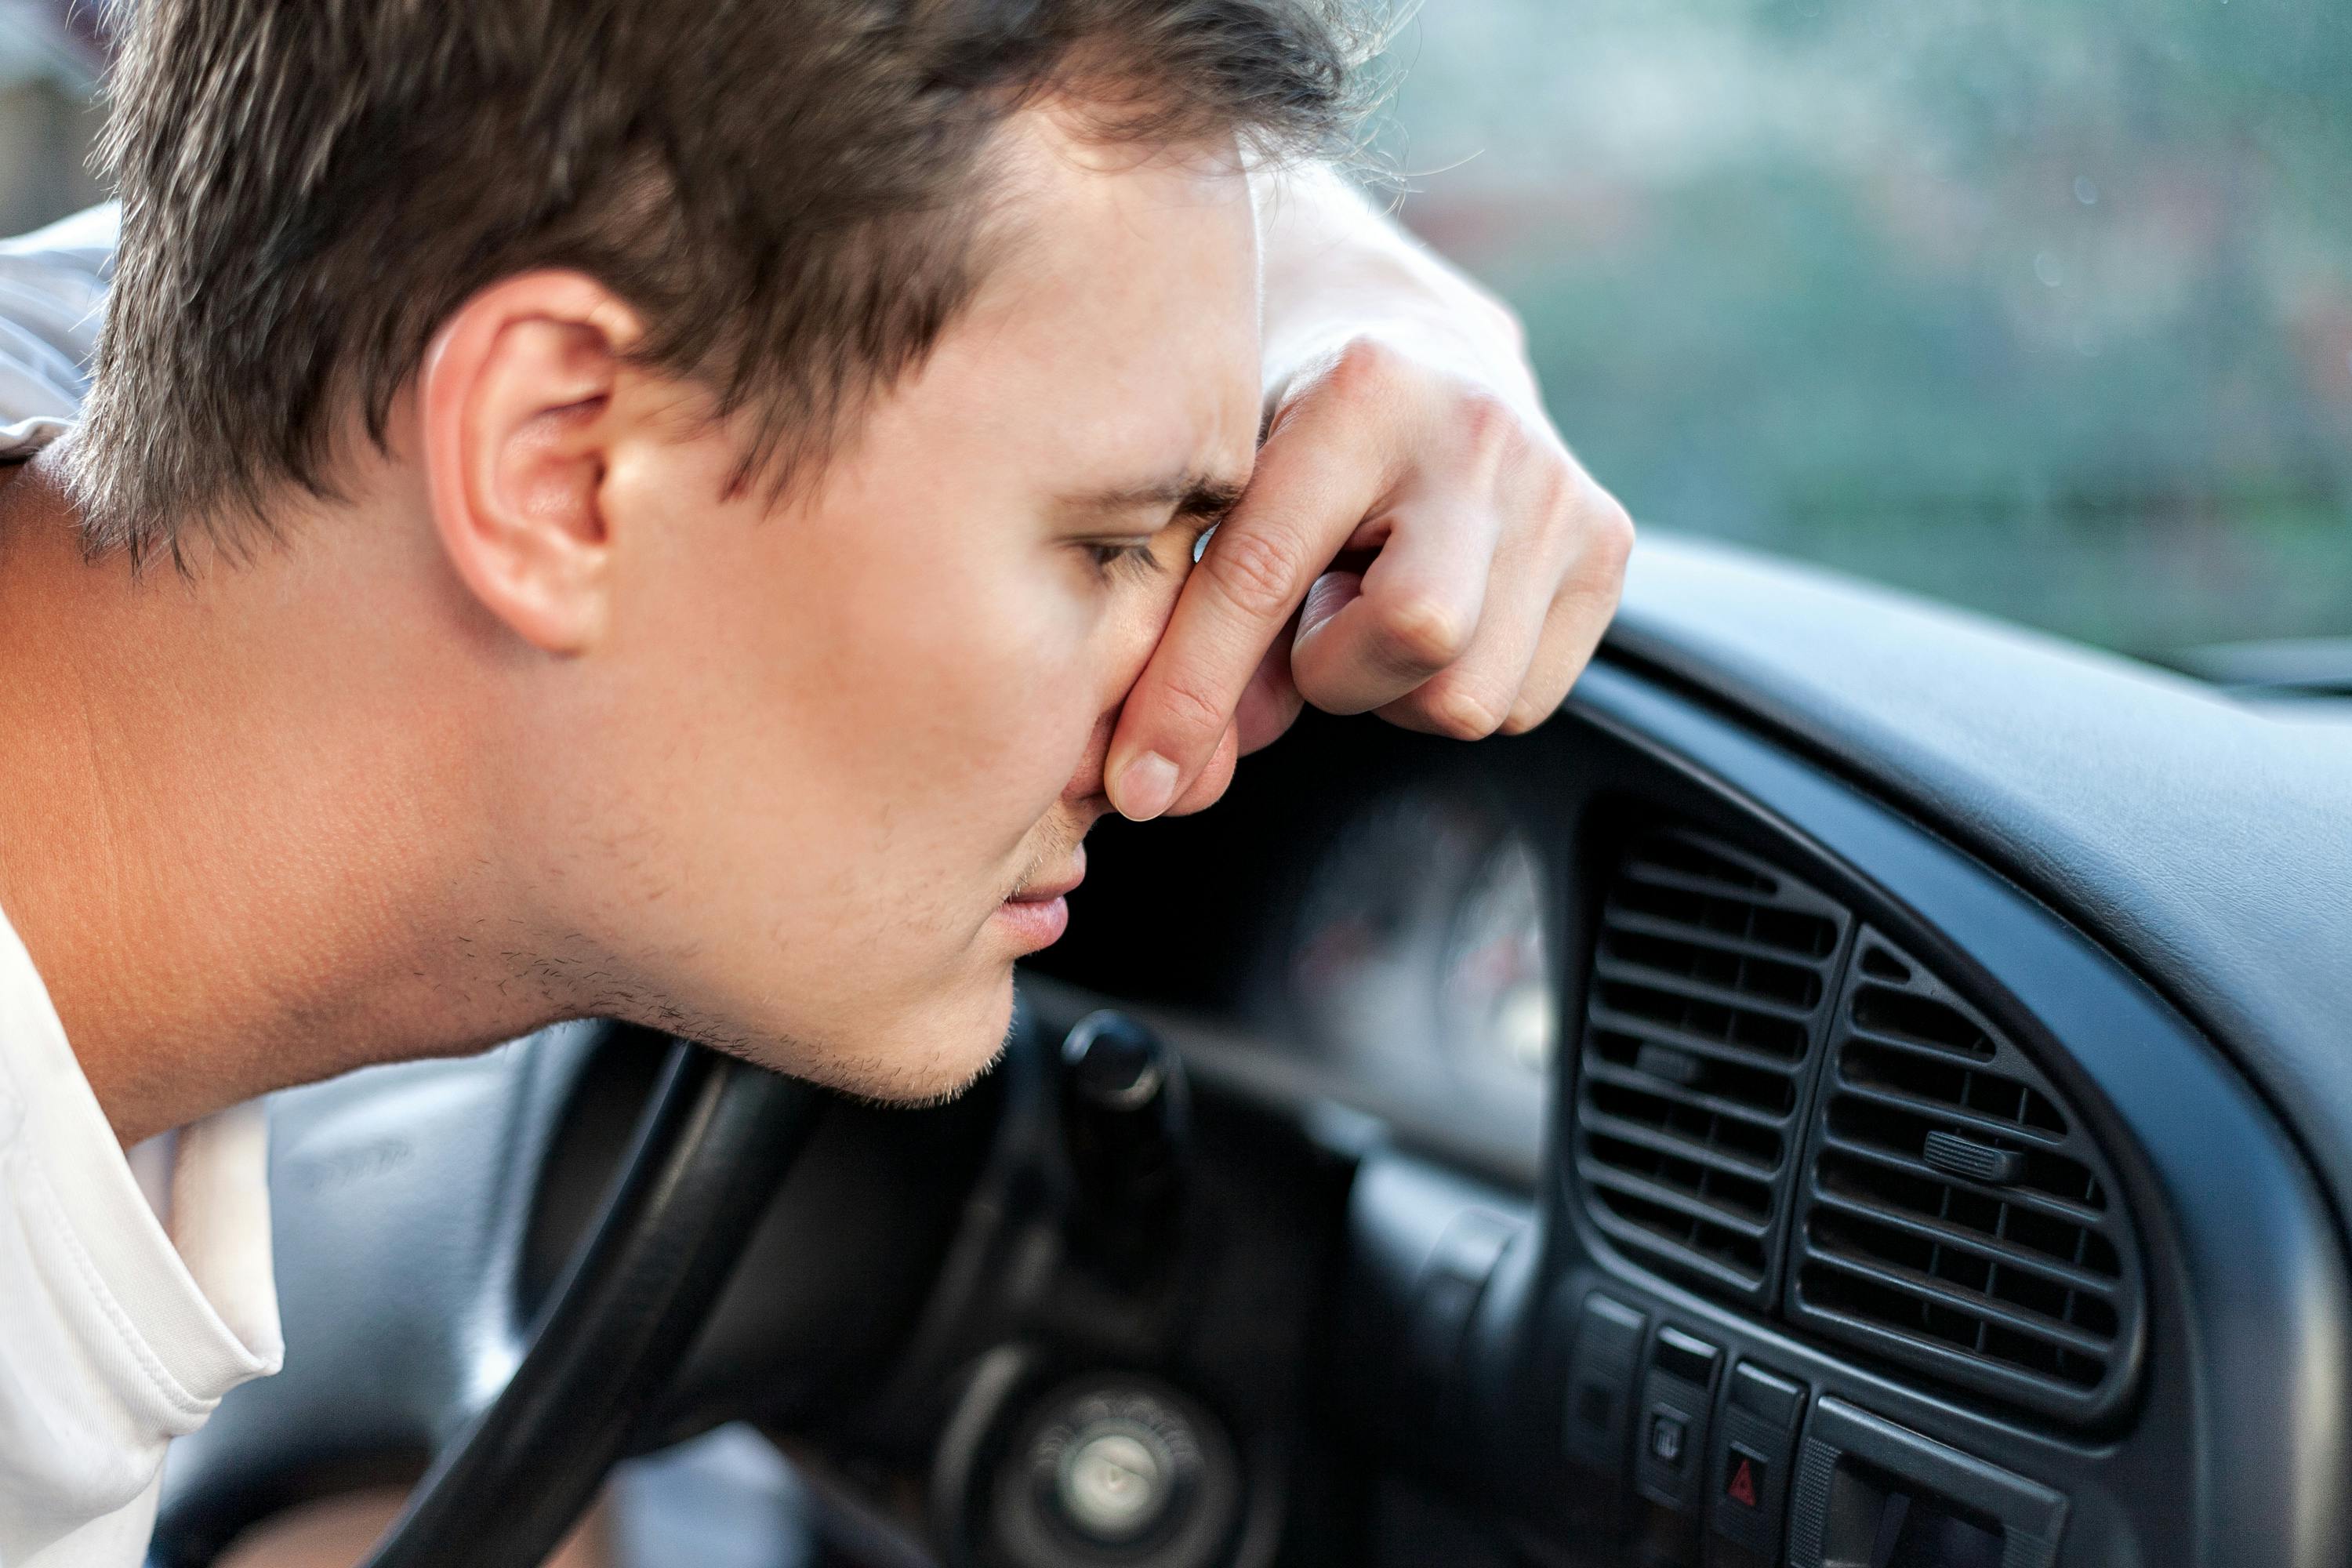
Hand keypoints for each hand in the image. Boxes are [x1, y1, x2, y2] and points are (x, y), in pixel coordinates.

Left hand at [1103, 330, 1634, 820]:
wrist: (1416, 337)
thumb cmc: (1286, 420)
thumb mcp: (1218, 487)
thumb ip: (1193, 621)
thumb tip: (1177, 779)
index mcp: (1363, 389)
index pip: (1265, 572)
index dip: (1190, 693)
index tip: (1135, 783)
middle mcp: (1481, 430)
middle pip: (1419, 640)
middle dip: (1335, 670)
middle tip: (1311, 619)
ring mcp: (1560, 487)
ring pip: (1471, 696)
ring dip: (1391, 689)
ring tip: (1368, 603)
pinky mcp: (1610, 543)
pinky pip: (1522, 704)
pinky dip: (1450, 690)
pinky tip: (1424, 608)